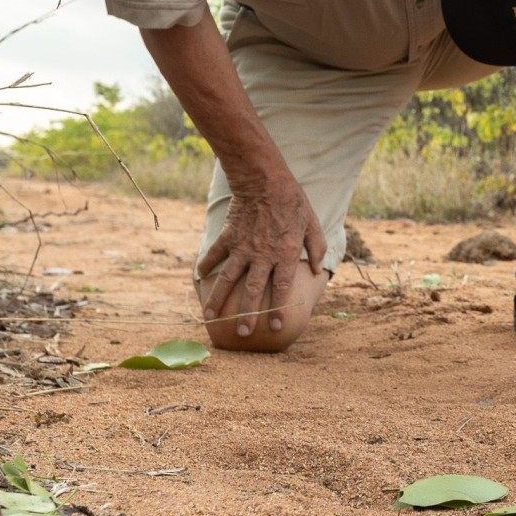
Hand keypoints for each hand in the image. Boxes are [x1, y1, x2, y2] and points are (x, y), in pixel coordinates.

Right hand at [195, 173, 326, 337]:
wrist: (265, 180)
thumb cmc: (293, 202)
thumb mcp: (312, 224)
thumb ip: (316, 248)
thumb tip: (316, 269)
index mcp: (284, 254)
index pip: (282, 288)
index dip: (279, 309)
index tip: (276, 327)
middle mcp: (262, 255)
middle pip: (253, 291)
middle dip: (248, 314)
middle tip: (243, 334)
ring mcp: (242, 247)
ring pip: (228, 279)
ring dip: (219, 300)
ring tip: (211, 317)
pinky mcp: (228, 237)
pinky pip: (214, 254)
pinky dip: (205, 265)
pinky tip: (198, 277)